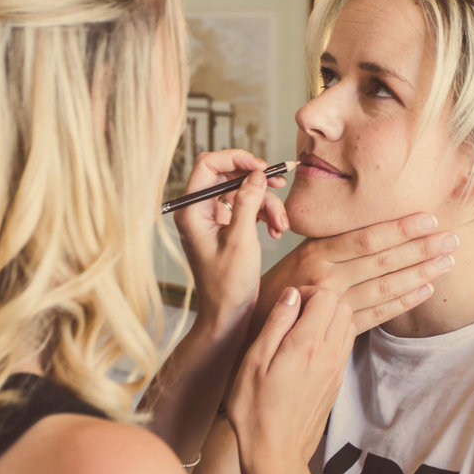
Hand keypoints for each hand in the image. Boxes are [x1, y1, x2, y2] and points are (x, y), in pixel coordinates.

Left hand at [174, 150, 290, 331]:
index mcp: (191, 211)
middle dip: (257, 182)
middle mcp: (198, 210)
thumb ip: (247, 203)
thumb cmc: (228, 285)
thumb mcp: (241, 240)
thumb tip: (256, 174)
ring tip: (281, 224)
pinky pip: (246, 207)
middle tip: (280, 185)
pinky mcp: (225, 227)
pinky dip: (263, 214)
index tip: (262, 168)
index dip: (236, 159)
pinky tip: (276, 230)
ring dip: (266, 203)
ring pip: (242, 191)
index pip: (208, 164)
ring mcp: (211, 218)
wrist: (227, 314)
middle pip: (228, 175)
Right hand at [226, 287, 353, 473]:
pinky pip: (345, 345)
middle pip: (342, 306)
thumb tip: (291, 295)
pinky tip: (308, 348)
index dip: (307, 291)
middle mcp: (328, 354)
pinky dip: (332, 336)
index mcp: (307, 345)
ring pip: (348, 324)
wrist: (275, 453)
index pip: (326, 296)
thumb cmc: (255, 410)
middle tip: (295, 313)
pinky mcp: (337, 381)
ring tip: (302, 329)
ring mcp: (336, 369)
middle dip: (321, 300)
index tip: (289, 302)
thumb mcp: (254, 361)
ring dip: (329, 318)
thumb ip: (276, 324)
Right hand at [258, 214, 456, 334]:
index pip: (365, 238)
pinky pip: (376, 316)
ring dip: (419, 274)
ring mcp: (332, 308)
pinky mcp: (336, 333)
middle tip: (452, 238)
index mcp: (314, 254)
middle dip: (420, 249)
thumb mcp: (296, 257)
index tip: (429, 219)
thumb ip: (328, 246)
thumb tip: (365, 227)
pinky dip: (402, 303)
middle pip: (381, 261)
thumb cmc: (273, 291)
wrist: (245, 335)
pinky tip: (425, 290)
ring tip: (447, 262)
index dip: (400, 229)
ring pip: (383, 288)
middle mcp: (325, 279)